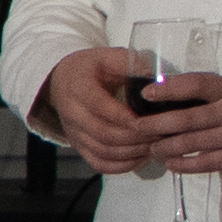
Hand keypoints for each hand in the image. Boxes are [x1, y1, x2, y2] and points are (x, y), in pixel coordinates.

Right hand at [38, 46, 164, 175]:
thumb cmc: (89, 68)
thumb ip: (130, 64)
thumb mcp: (108, 56)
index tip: (151, 119)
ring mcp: (74, 133)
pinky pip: (100, 164)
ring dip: (132, 152)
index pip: (101, 107)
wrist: (60, 81)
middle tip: (161, 134)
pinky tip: (140, 157)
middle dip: (136, 137)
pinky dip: (122, 165)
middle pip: (104, 134)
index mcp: (78, 88)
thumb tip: (156, 81)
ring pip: (104, 152)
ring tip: (155, 145)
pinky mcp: (78, 146)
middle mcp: (72, 113)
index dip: (127, 117)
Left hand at [141, 73, 221, 178]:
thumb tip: (175, 98)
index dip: (168, 89)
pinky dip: (186, 164)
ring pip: (193, 142)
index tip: (146, 94)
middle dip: (156, 125)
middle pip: (187, 118)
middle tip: (135, 128)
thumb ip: (215, 92)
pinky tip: (172, 164)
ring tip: (151, 148)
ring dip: (166, 147)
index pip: (196, 85)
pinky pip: (207, 163)